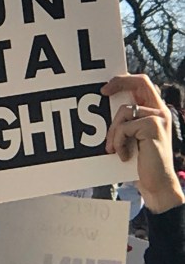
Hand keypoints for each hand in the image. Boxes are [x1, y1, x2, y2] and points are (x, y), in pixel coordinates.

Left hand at [101, 74, 184, 212]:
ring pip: (124, 111)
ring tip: (113, 149)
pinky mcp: (153, 127)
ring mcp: (159, 118)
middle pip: (140, 82)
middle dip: (119, 82)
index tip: (106, 88)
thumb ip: (128, 121)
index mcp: (156, 111)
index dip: (125, 80)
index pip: (143, 83)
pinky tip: (124, 156)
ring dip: (113, 131)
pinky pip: (124, 127)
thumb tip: (107, 104)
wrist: (157, 184)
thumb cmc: (142, 162)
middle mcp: (160, 111)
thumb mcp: (134, 137)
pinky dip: (118, 142)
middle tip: (103, 92)